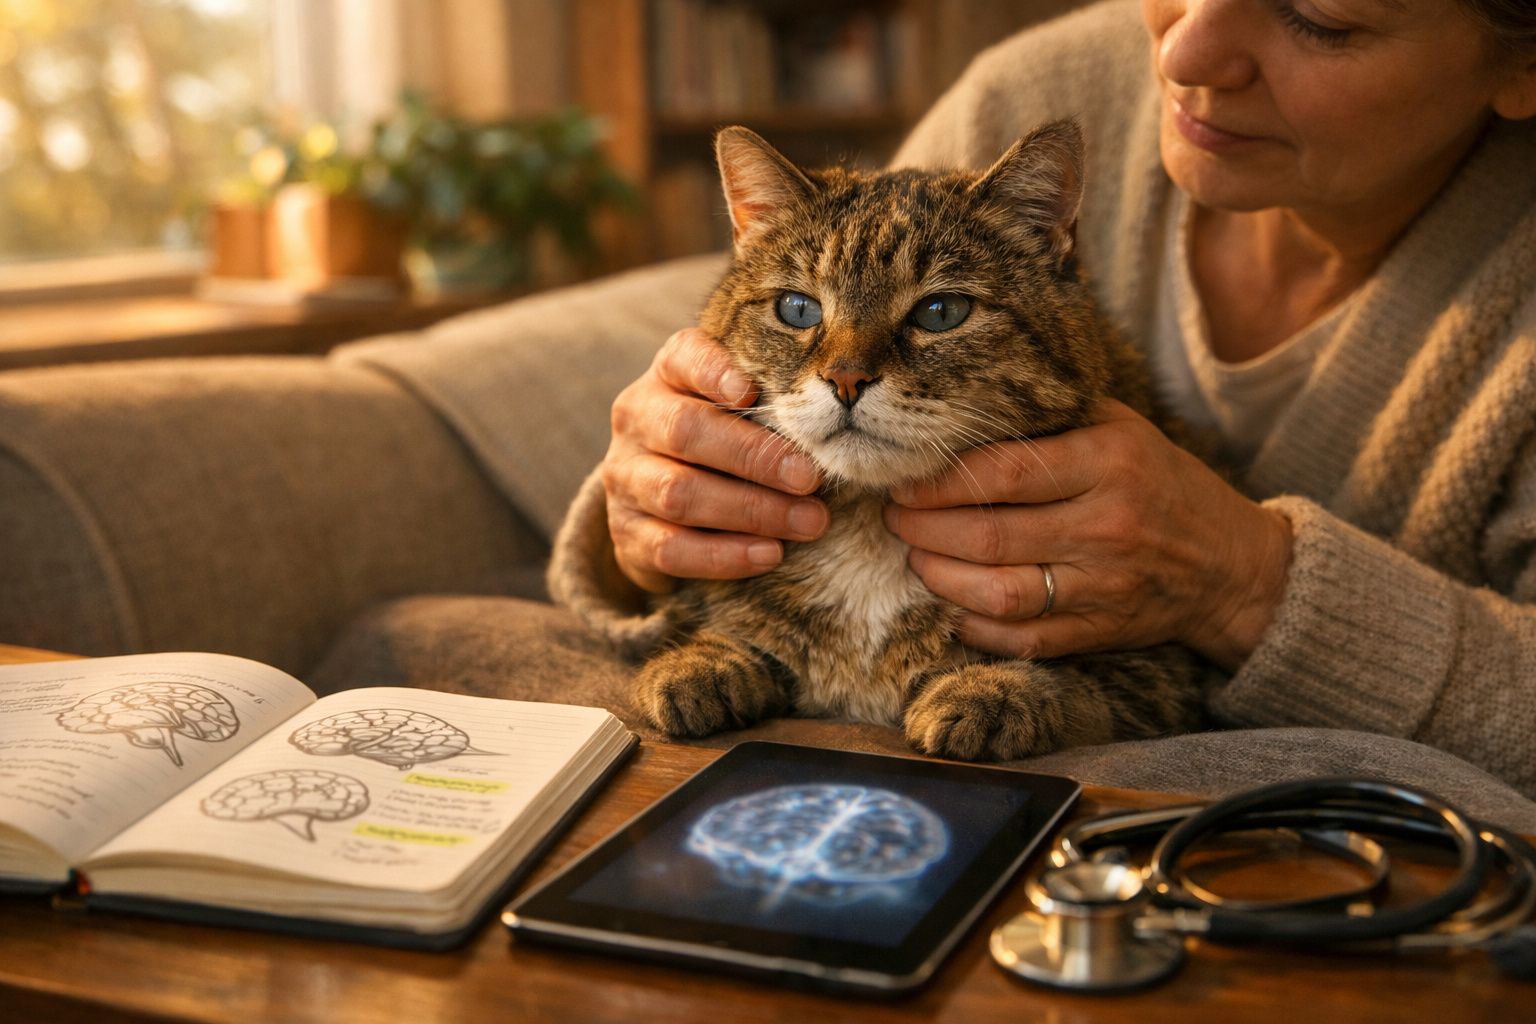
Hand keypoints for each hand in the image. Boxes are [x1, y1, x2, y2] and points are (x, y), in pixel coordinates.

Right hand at [602, 327, 826, 593]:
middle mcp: (637, 419)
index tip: (753, 393)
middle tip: (811, 479)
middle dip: (754, 457)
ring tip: (808, 523)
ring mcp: (625, 478)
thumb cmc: (725, 443)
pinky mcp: (627, 532)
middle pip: (685, 430)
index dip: (715, 372)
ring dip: (751, 511)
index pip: (683, 358)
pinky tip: (770, 554)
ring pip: (678, 494)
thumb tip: (841, 418)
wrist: (664, 505)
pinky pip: (671, 548)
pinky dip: (725, 555)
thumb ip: (776, 403)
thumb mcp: (743, 412)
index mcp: (667, 376)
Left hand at [883, 400, 1292, 669]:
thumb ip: (1051, 419)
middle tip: (895, 519)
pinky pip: (1023, 639)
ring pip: (999, 593)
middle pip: (989, 534)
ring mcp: (1103, 586)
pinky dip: (976, 628)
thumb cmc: (1159, 483)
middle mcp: (1106, 525)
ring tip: (916, 558)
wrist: (1231, 565)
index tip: (903, 482)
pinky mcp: (1100, 631)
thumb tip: (960, 409)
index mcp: (1109, 463)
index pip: (1004, 472)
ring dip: (940, 579)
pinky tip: (951, 606)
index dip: (940, 481)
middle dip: (924, 528)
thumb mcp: (1120, 430)